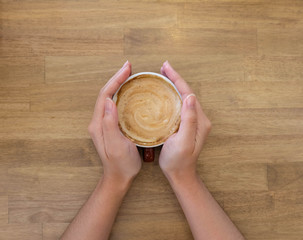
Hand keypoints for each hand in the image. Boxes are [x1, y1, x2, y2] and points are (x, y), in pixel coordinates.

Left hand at [88, 61, 140, 186]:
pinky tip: (130, 93)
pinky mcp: (110, 126)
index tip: (127, 69)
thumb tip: (109, 101)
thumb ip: (110, 124)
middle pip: (106, 94)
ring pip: (110, 98)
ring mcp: (104, 124)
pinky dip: (122, 95)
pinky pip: (115, 105)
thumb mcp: (116, 146)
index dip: (115, 80)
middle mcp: (98, 121)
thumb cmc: (121, 164)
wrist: (118, 177)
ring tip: (130, 76)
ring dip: (118, 85)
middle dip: (116, 78)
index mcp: (99, 124)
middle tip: (129, 67)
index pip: (105, 95)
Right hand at [159, 61, 210, 180]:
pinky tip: (165, 92)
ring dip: (174, 85)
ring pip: (183, 97)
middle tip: (163, 67)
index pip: (188, 93)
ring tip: (163, 75)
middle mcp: (199, 119)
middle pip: (187, 93)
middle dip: (175, 78)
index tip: (166, 67)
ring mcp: (193, 121)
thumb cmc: (179, 161)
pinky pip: (179, 105)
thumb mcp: (184, 142)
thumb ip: (189, 120)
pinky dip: (172, 95)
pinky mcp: (186, 125)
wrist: (180, 174)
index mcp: (200, 121)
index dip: (177, 79)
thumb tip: (190, 96)